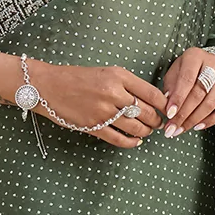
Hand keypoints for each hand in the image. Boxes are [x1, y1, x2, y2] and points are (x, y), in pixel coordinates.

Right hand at [21, 60, 167, 148]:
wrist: (48, 86)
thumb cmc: (77, 78)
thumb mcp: (105, 72)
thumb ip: (126, 85)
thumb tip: (150, 99)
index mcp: (118, 76)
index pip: (152, 93)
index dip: (164, 104)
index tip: (167, 109)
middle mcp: (114, 93)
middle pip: (147, 112)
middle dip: (156, 120)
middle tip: (158, 123)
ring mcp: (104, 111)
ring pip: (136, 127)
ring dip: (146, 132)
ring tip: (148, 131)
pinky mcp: (94, 126)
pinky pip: (119, 139)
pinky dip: (131, 142)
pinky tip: (136, 142)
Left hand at [159, 48, 214, 135]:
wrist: (204, 64)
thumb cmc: (184, 70)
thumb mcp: (173, 73)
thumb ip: (170, 88)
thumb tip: (169, 108)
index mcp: (195, 56)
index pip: (187, 79)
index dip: (178, 98)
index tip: (169, 114)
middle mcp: (213, 64)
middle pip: (199, 93)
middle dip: (184, 114)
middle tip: (172, 128)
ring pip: (211, 103)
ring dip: (195, 120)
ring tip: (181, 129)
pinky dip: (210, 121)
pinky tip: (197, 126)